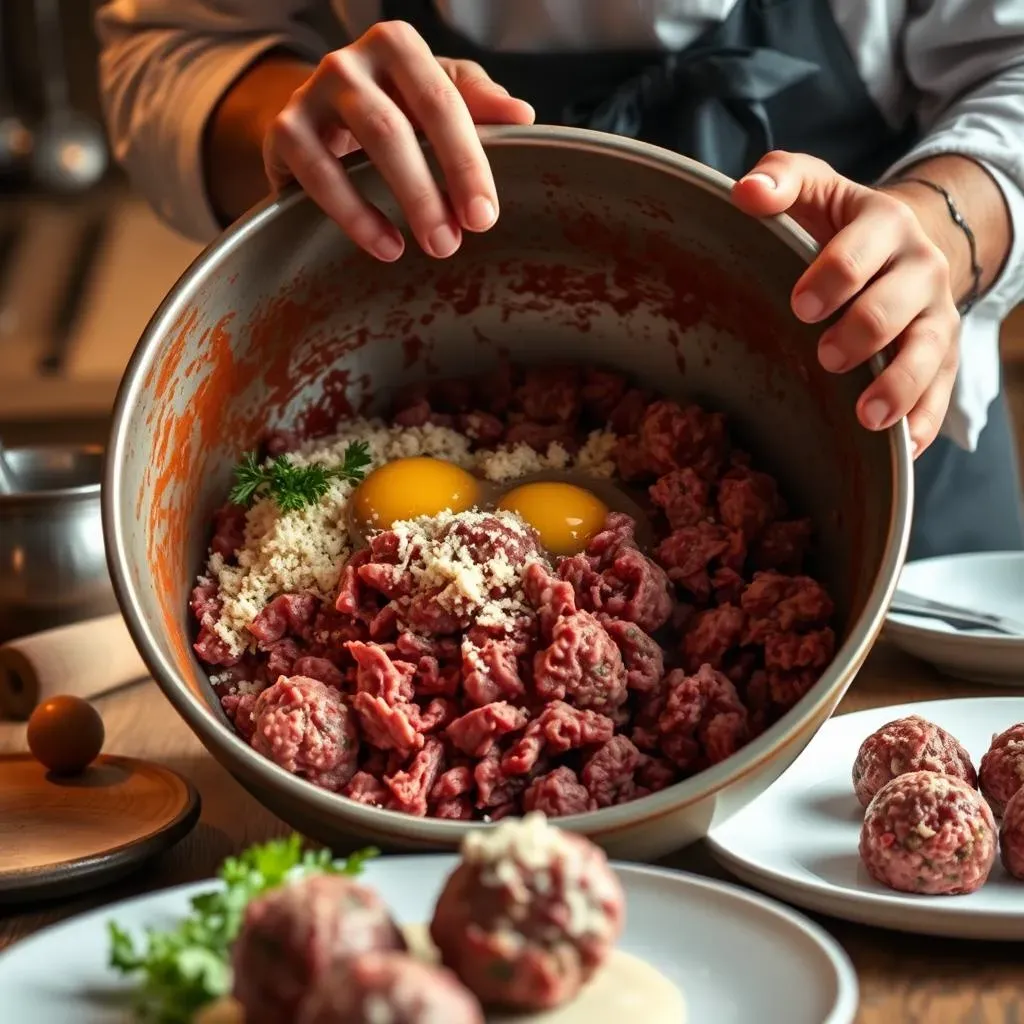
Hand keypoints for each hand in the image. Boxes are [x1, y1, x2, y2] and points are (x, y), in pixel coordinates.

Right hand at [264, 20, 533, 261]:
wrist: (316, 118)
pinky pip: (319, 174)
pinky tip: (386, 246)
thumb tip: (523, 116)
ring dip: (404, 200)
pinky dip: (355, 216)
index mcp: (398, 47)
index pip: (443, 101)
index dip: (467, 161)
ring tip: (433, 246)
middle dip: (433, 189)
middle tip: (457, 240)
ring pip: (364, 144)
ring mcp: (312, 93)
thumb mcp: (435, 96)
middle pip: (398, 126)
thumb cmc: (390, 106)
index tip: (485, 215)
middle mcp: (351, 61)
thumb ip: (477, 102)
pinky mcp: (284, 132)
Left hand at [731, 151, 960, 455]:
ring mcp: (937, 316)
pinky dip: (924, 423)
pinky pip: (942, 394)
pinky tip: (902, 449)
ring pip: (929, 355)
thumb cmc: (836, 224)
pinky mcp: (944, 357)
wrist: (897, 244)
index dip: (832, 278)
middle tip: (825, 357)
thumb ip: (780, 180)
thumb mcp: (812, 188)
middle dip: (861, 334)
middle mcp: (920, 269)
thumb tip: (746, 192)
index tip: (802, 306)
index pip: (861, 252)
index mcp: (885, 224)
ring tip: (868, 416)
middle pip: (895, 309)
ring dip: (898, 387)